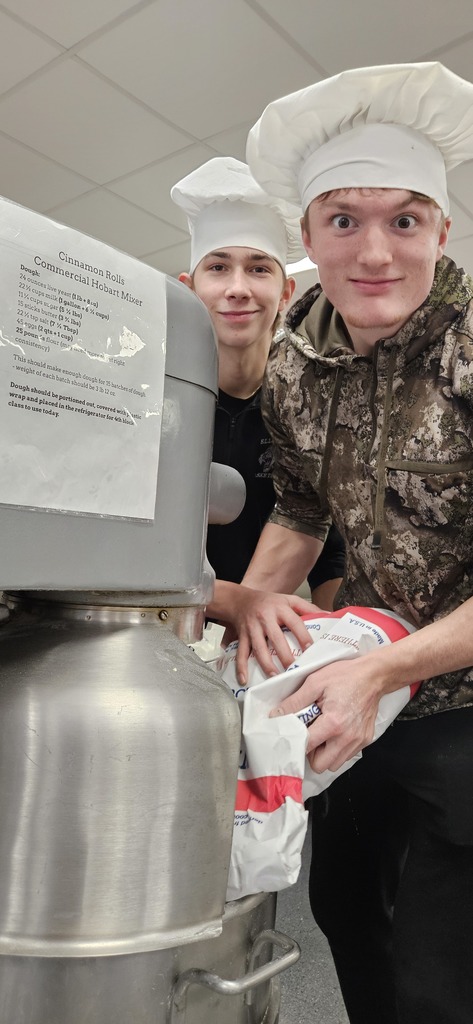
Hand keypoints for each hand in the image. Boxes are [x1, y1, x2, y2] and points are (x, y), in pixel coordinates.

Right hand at [230, 587, 317, 683]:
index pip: (294, 623)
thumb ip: (308, 608)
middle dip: (284, 656)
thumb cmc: (269, 602)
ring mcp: (252, 628)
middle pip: (276, 638)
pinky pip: (241, 653)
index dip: (303, 636)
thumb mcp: (289, 600)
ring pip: (259, 648)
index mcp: (280, 609)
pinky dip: (241, 667)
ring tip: (274, 678)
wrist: (240, 600)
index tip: (310, 649)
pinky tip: (244, 680)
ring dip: (266, 664)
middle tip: (294, 670)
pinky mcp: (242, 637)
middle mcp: (265, 618)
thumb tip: (329, 615)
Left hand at [270, 655, 382, 772]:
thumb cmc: (346, 676)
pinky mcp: (365, 740)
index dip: (296, 742)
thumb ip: (294, 702)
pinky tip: (336, 731)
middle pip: (321, 765)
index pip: (307, 747)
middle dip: (311, 754)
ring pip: (335, 764)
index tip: (293, 734)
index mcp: (333, 723)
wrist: (374, 675)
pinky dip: (338, 749)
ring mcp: (358, 741)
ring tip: (323, 733)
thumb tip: (277, 715)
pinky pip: (347, 755)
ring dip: (325, 754)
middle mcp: (347, 737)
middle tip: (309, 735)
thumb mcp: (315, 682)